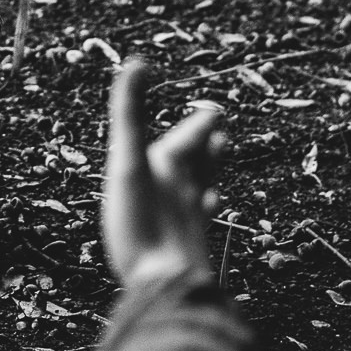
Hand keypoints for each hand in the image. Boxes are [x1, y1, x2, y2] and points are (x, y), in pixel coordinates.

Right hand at [101, 58, 223, 288]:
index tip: (216, 113)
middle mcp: (188, 192)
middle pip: (203, 165)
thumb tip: (138, 63)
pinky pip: (198, 227)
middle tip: (222, 132)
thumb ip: (130, 115)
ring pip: (205, 193)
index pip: (191, 138)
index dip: (200, 125)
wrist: (165, 287)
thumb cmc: (144, 226)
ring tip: (216, 169)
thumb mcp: (128, 163)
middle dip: (209, 149)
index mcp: (173, 168)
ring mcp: (190, 222)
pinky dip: (200, 217)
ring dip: (210, 177)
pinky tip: (200, 224)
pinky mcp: (188, 250)